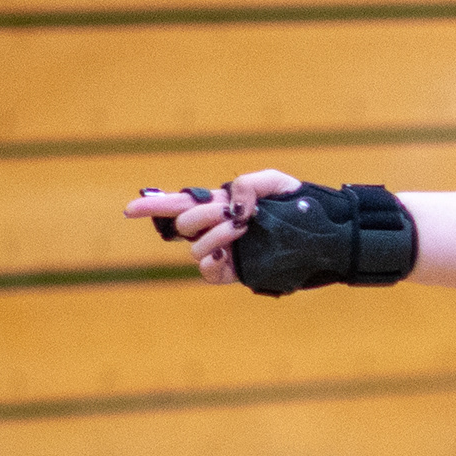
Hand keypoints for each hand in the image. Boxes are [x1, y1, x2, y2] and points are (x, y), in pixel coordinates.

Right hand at [127, 170, 301, 285]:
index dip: (154, 206)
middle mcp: (217, 228)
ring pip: (196, 248)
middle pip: (185, 224)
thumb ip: (248, 184)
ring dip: (215, 235)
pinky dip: (210, 263)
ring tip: (243, 229)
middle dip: (203, 216)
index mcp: (221, 205)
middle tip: (230, 213)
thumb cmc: (301, 205)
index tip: (130, 210)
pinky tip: (225, 253)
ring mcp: (225, 251)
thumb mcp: (276, 183)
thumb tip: (228, 204)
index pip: (179, 204)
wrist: (325, 235)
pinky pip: (207, 272)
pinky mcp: (235, 272)